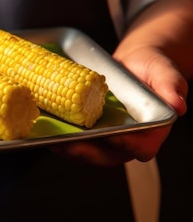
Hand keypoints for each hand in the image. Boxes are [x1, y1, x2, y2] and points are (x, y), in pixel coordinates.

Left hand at [49, 0, 192, 165]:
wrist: (132, 65)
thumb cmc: (151, 68)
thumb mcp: (163, 72)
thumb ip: (171, 86)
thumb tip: (179, 104)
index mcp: (150, 131)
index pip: (139, 147)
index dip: (125, 144)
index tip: (110, 137)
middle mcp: (126, 140)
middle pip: (106, 156)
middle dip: (85, 152)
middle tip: (66, 144)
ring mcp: (105, 138)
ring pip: (86, 151)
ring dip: (66, 149)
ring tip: (48, 140)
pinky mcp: (88, 132)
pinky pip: (73, 140)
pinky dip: (58, 137)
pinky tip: (42, 130)